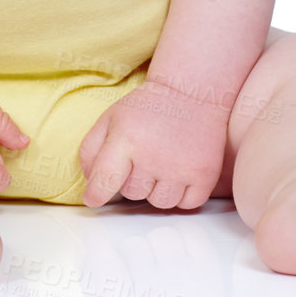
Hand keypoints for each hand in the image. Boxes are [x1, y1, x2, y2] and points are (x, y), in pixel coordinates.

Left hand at [78, 79, 229, 209]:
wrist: (190, 92)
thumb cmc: (147, 108)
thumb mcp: (110, 118)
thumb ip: (91, 151)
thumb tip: (91, 187)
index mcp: (126, 139)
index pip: (105, 182)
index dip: (96, 194)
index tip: (94, 198)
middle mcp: (153, 156)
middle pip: (132, 194)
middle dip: (134, 179)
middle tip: (144, 156)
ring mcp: (181, 168)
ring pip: (159, 203)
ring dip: (158, 189)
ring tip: (163, 162)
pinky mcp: (204, 175)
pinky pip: (186, 204)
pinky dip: (182, 194)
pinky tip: (181, 171)